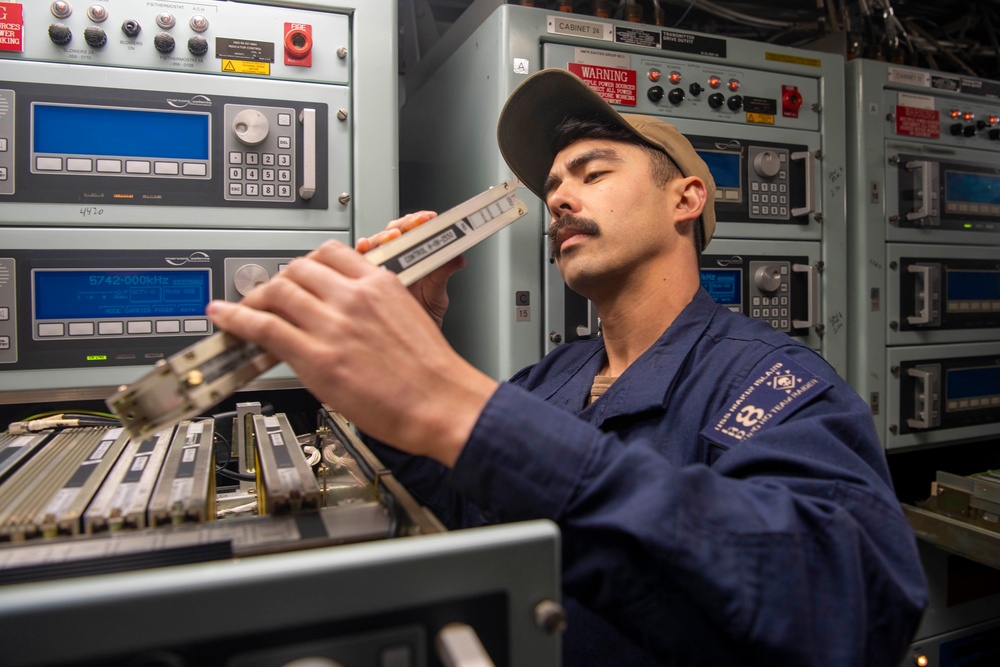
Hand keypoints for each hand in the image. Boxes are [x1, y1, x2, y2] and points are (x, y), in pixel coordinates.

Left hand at [206, 240, 496, 465]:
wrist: (441, 403)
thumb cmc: (430, 373)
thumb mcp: (408, 318)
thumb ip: (372, 307)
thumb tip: (343, 313)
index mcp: (378, 283)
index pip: (328, 253)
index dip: (305, 265)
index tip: (297, 276)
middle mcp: (353, 297)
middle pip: (297, 270)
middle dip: (278, 282)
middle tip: (268, 296)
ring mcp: (332, 325)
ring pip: (276, 292)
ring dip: (254, 298)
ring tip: (243, 309)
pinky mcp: (315, 356)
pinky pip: (263, 327)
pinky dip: (237, 319)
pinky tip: (224, 318)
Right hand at [356, 211, 465, 326]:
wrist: (408, 341)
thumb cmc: (421, 316)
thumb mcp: (437, 293)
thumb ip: (444, 272)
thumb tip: (458, 258)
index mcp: (414, 257)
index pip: (415, 231)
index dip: (420, 221)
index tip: (429, 218)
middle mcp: (395, 259)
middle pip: (393, 232)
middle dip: (403, 226)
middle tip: (413, 226)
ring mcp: (378, 267)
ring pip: (376, 244)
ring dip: (383, 237)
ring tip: (392, 238)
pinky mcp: (363, 278)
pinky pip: (357, 262)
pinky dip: (360, 251)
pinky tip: (365, 247)